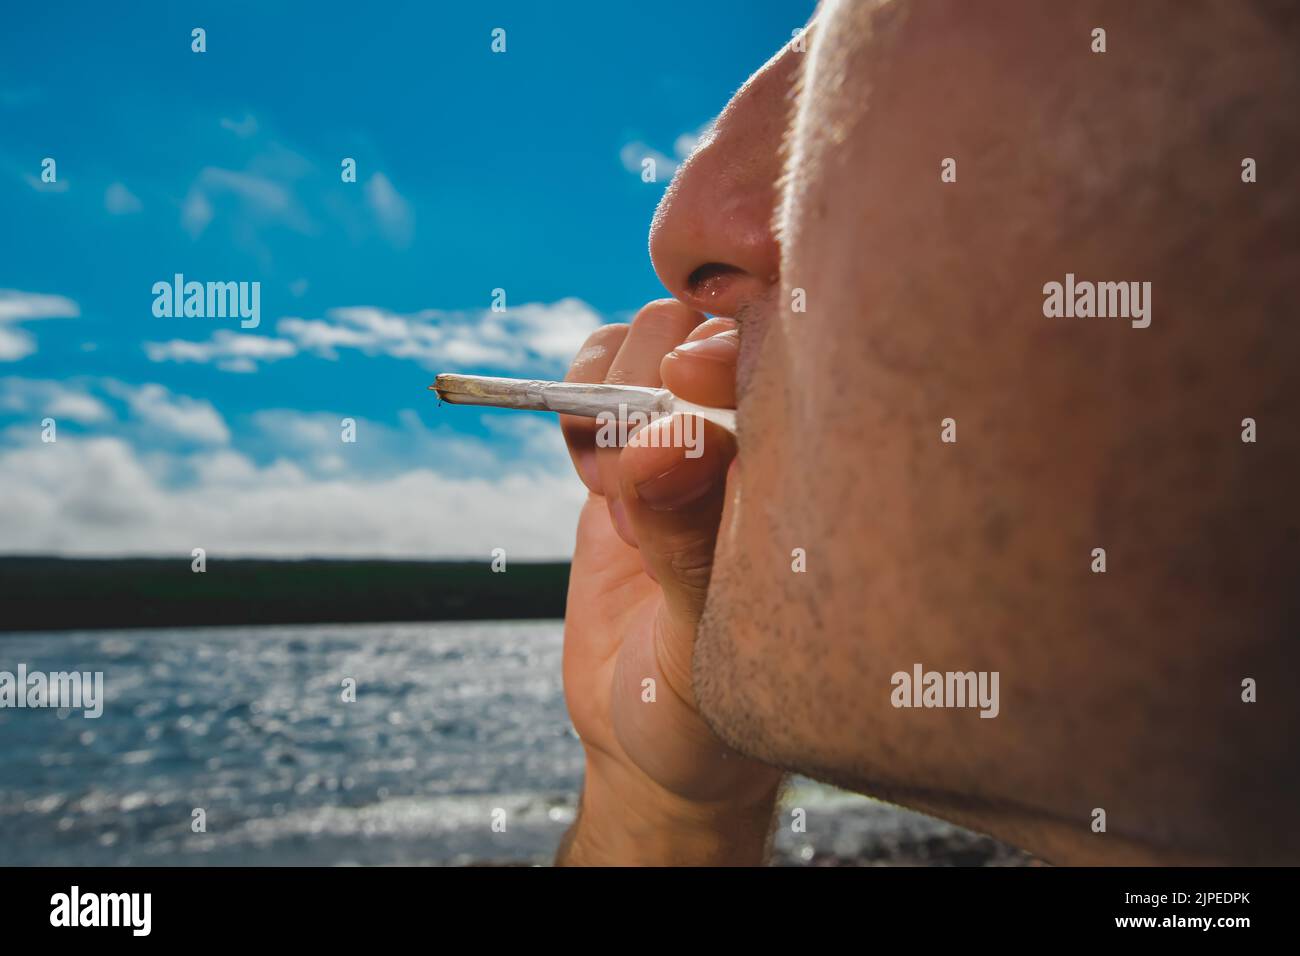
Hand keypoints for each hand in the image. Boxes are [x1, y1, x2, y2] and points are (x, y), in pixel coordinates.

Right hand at [556, 299, 781, 865]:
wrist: (652, 745)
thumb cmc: (707, 714)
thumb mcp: (702, 640)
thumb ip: (686, 540)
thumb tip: (666, 439)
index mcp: (810, 470)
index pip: (785, 347)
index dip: (730, 342)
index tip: (691, 384)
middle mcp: (756, 438)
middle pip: (707, 322)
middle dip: (656, 374)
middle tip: (637, 478)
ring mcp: (688, 440)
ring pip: (649, 337)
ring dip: (611, 391)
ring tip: (614, 490)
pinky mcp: (628, 454)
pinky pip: (596, 376)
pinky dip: (575, 403)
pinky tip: (593, 478)